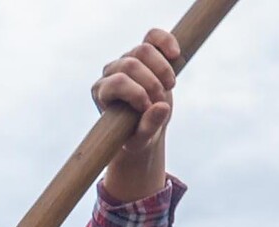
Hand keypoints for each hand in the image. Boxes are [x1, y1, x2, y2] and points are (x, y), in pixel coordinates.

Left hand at [94, 29, 176, 197]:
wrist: (146, 124)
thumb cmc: (137, 134)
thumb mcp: (141, 138)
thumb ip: (148, 126)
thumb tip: (161, 107)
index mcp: (102, 92)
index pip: (118, 82)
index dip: (137, 93)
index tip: (148, 108)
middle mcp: (110, 73)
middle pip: (131, 64)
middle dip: (152, 83)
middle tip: (161, 101)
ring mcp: (126, 59)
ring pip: (143, 50)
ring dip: (162, 69)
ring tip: (169, 86)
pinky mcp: (143, 51)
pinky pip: (153, 36)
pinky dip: (166, 41)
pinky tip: (176, 55)